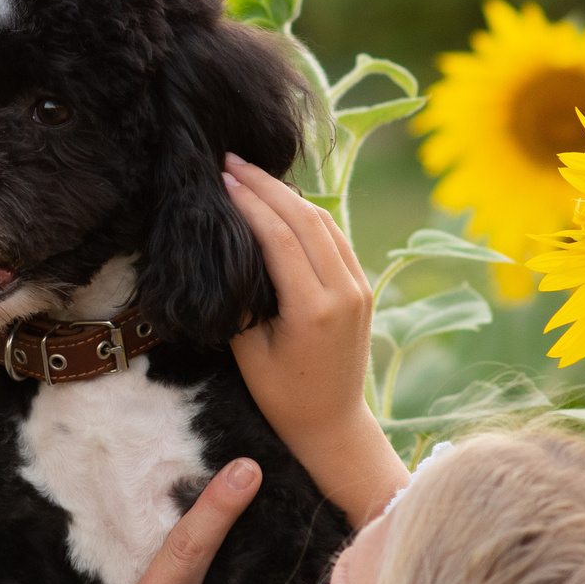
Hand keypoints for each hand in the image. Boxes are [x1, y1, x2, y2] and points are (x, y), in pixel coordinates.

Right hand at [221, 157, 409, 525]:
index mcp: (314, 309)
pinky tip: (282, 200)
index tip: (221, 178)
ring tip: (251, 173)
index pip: (278, 236)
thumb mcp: (249, 350)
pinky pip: (336, 237)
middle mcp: (344, 291)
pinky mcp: (363, 287)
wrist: (332, 423)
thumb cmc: (282, 395)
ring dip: (287, 193)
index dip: (248, 201)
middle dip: (265, 185)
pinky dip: (308, 213)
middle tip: (231, 160)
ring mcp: (359, 287)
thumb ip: (243, 297)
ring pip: (324, 221)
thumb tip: (226, 248)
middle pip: (304, 218)